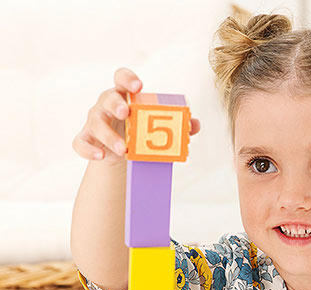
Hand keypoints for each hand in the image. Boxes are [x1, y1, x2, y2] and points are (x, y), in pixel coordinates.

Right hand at [72, 67, 200, 163]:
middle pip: (108, 98)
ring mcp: (94, 121)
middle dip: (115, 104)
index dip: (127, 78)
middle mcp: (107, 105)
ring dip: (108, 136)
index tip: (138, 85)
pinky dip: (88, 150)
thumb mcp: (155, 128)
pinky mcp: (86, 139)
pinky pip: (81, 143)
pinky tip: (100, 156)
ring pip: (95, 123)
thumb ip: (175, 125)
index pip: (121, 78)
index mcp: (125, 96)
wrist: (122, 155)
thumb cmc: (139, 133)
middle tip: (126, 113)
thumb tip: (195, 124)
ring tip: (122, 149)